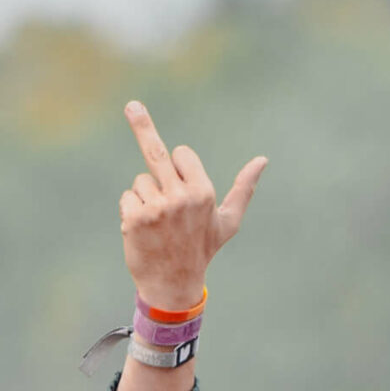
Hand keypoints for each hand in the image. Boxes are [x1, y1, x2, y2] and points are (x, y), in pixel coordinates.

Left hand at [118, 101, 265, 313]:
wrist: (173, 285)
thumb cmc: (201, 251)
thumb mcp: (227, 222)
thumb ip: (243, 189)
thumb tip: (262, 160)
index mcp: (203, 191)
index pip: (181, 154)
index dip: (179, 165)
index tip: (180, 179)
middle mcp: (179, 196)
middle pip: (155, 152)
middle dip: (142, 124)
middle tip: (131, 104)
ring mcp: (155, 208)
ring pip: (140, 182)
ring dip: (144, 198)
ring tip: (156, 225)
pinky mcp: (134, 219)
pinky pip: (127, 198)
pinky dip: (130, 211)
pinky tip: (142, 231)